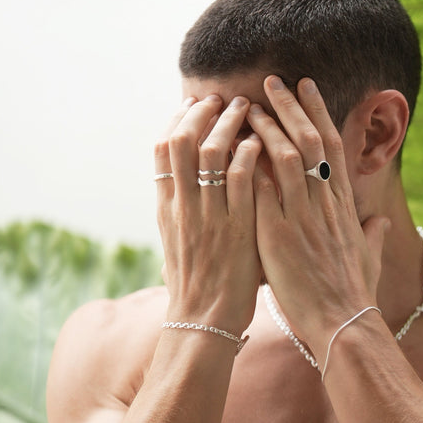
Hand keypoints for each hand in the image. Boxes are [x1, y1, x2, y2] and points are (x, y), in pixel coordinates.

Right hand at [154, 95, 263, 333]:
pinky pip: (243, 179)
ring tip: (245, 108)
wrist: (204, 324)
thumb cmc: (196, 288)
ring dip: (228, 124)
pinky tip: (261, 143)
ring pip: (211, 153)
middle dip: (201, 113)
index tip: (191, 104)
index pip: (161, 150)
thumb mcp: (175, 245)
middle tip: (221, 98)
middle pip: (181, 142)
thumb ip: (178, 212)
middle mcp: (183, 208)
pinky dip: (250, 154)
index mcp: (166, 209)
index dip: (176, 121)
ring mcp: (209, 217)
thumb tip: (178, 187)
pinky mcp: (237, 229)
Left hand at [247, 76, 387, 362]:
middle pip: (310, 140)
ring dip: (267, 127)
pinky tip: (231, 149)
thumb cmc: (354, 295)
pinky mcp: (279, 235)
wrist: (341, 324)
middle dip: (290, 107)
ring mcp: (302, 217)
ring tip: (249, 106)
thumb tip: (382, 221)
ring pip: (286, 157)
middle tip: (272, 81)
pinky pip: (261, 190)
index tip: (306, 87)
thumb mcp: (369, 258)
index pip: (332, 146)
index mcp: (344, 205)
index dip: (318, 112)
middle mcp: (325, 204)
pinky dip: (248, 166)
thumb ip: (374, 235)